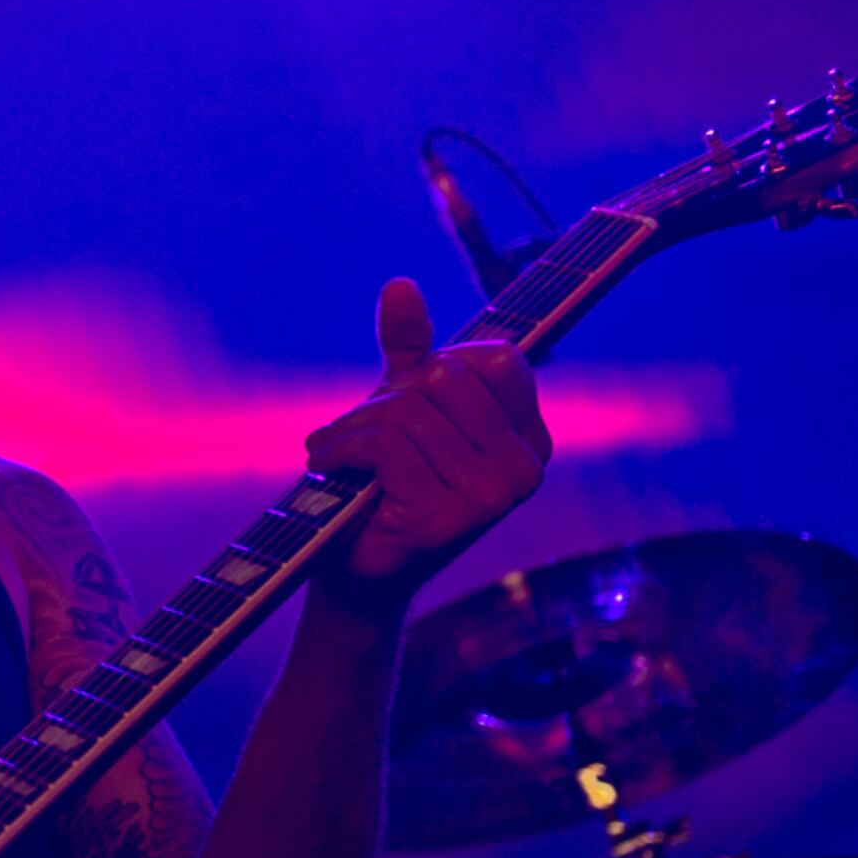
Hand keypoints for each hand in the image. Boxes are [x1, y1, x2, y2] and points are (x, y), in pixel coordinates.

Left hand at [302, 277, 551, 613]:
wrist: (353, 571)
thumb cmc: (383, 485)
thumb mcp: (402, 408)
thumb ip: (410, 349)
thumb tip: (400, 286)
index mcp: (530, 437)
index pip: (495, 358)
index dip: (435, 366)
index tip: (405, 398)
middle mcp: (526, 467)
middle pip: (446, 378)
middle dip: (387, 397)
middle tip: (359, 431)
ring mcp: (493, 497)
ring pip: (409, 412)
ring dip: (354, 427)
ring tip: (336, 451)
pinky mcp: (448, 518)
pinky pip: (387, 446)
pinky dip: (343, 448)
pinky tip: (328, 466)